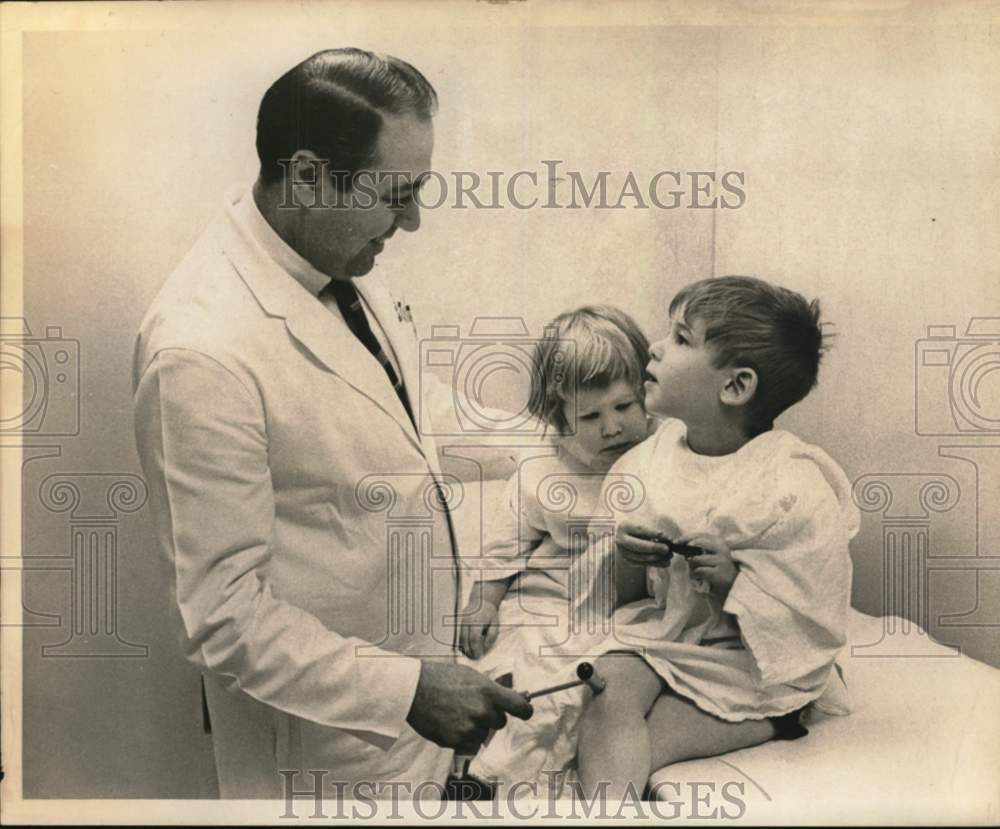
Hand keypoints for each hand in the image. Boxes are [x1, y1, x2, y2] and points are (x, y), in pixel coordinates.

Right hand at [406, 661, 533, 753]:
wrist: (413, 690)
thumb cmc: (443, 677)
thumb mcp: (472, 676)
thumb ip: (495, 690)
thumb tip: (520, 698)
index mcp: (488, 692)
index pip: (520, 708)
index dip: (525, 710)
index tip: (525, 711)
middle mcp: (481, 712)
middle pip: (500, 722)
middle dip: (491, 715)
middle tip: (472, 705)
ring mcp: (468, 729)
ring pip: (483, 734)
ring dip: (476, 727)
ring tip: (457, 712)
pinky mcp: (455, 742)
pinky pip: (467, 743)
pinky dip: (461, 735)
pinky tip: (449, 720)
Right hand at [458, 600, 500, 659]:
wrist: (481, 601)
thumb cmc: (490, 614)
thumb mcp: (495, 623)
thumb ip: (492, 636)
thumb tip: (485, 648)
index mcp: (477, 620)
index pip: (474, 638)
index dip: (475, 649)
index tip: (478, 656)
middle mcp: (467, 620)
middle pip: (464, 639)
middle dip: (468, 651)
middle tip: (473, 658)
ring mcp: (461, 621)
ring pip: (459, 638)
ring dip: (463, 648)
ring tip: (470, 655)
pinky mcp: (458, 622)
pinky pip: (457, 635)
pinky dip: (461, 643)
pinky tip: (465, 648)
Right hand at [615, 522, 674, 567]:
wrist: (635, 531)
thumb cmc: (645, 521)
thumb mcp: (650, 519)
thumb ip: (659, 525)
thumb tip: (670, 538)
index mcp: (624, 525)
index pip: (640, 529)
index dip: (654, 533)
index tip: (666, 536)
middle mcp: (620, 539)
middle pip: (638, 546)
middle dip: (654, 548)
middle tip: (667, 548)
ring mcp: (623, 551)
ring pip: (641, 557)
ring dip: (657, 558)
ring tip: (670, 555)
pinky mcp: (629, 560)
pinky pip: (643, 564)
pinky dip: (656, 564)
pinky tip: (667, 562)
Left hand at [683, 533, 737, 597]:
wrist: (728, 585)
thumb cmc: (714, 567)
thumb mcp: (707, 553)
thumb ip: (697, 547)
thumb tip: (680, 543)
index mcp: (719, 541)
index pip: (700, 535)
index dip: (686, 537)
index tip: (676, 542)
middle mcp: (723, 549)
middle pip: (698, 543)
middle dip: (688, 550)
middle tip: (686, 558)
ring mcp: (723, 562)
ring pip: (697, 559)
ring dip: (692, 565)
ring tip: (696, 570)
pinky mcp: (720, 574)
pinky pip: (700, 571)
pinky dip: (696, 574)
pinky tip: (700, 576)